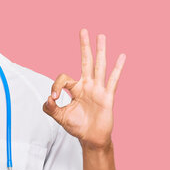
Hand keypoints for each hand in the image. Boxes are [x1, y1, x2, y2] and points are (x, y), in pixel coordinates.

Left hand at [43, 29, 125, 149]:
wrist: (91, 139)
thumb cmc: (77, 127)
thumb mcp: (60, 117)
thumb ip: (50, 108)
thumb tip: (48, 98)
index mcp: (76, 89)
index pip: (64, 79)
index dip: (56, 85)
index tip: (54, 97)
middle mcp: (87, 85)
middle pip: (85, 62)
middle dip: (84, 47)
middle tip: (83, 31)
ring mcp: (98, 90)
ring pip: (99, 67)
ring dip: (100, 51)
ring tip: (101, 36)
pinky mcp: (107, 97)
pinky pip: (112, 81)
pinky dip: (117, 68)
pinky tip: (122, 56)